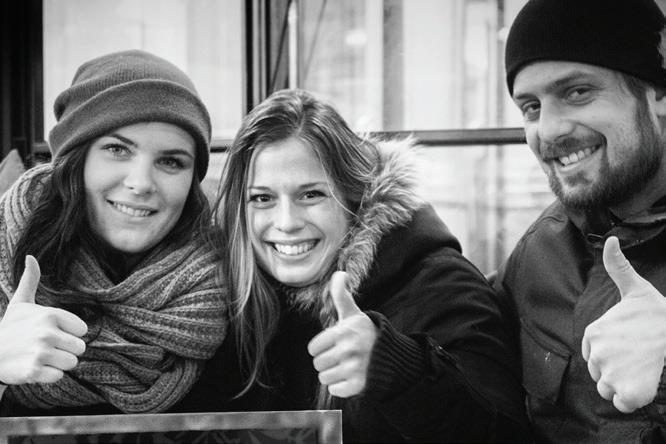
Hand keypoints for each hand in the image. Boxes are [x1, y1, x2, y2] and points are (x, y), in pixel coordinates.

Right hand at [0, 256, 87, 383]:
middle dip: (66, 350)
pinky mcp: (34, 371)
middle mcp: (47, 332)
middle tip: (46, 348)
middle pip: (80, 348)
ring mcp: (40, 352)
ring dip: (58, 364)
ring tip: (40, 358)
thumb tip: (31, 256)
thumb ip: (30, 280)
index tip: (52, 334)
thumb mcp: (20, 303)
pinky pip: (59, 376)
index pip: (82, 330)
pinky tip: (35, 368)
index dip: (69, 334)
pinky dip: (48, 375)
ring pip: (72, 363)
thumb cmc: (9, 328)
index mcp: (50, 315)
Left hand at [307, 271, 377, 397]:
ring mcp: (355, 368)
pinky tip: (350, 377)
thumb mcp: (353, 313)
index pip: (313, 348)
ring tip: (345, 367)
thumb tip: (340, 274)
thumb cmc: (365, 332)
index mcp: (343, 332)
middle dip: (326, 362)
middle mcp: (349, 350)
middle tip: (340, 356)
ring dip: (332, 375)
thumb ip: (341, 295)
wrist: (391, 355)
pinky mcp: (360, 385)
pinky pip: (335, 390)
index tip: (332, 345)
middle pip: (318, 364)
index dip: (320, 348)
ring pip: (324, 379)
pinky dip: (340, 387)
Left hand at [582, 236, 665, 412]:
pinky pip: (620, 403)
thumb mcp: (635, 288)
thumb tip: (610, 239)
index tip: (629, 346)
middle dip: (615, 371)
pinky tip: (643, 384)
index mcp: (594, 332)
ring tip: (641, 370)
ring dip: (621, 385)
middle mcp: (597, 353)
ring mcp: (611, 373)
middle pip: (599, 373)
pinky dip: (630, 399)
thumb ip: (617, 266)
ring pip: (607, 389)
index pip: (593, 355)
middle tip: (638, 359)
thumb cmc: (658, 312)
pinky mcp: (627, 392)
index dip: (610, 355)